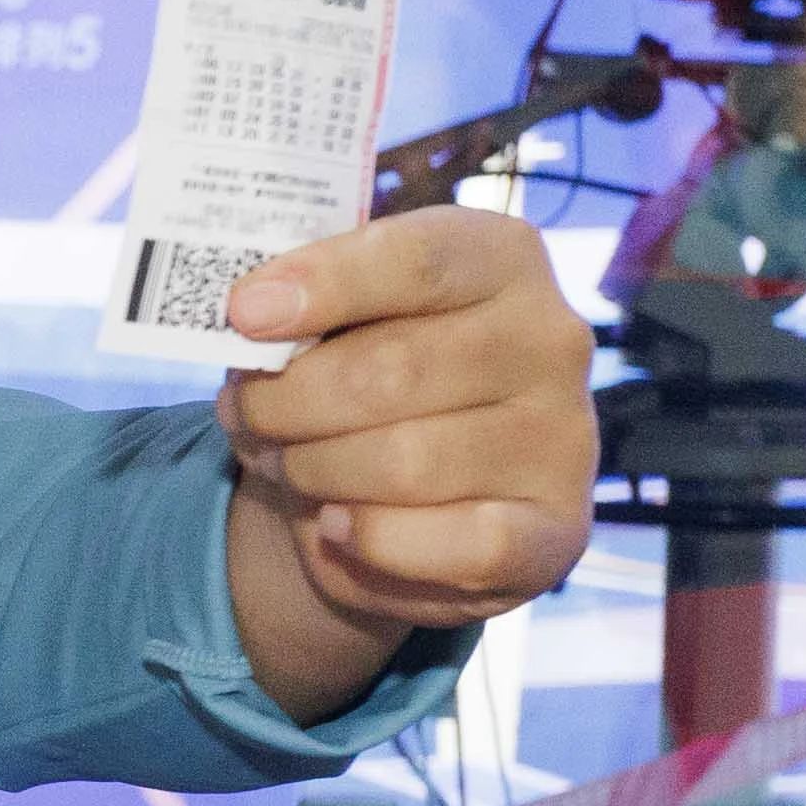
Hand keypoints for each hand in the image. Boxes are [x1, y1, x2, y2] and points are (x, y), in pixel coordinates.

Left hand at [219, 205, 597, 648]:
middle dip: (288, 401)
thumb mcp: (337, 320)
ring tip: (282, 464)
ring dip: (313, 471)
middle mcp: (550, 340)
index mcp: (503, 259)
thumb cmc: (370, 375)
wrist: (419, 490)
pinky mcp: (554, 531)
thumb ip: (307, 308)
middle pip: (393, 370)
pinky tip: (335, 526)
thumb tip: (253, 316)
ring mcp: (562, 439)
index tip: (243, 314)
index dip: (325, 283)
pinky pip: (455, 545)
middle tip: (244, 412)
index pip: (419, 260)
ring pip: (406, 462)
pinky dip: (371, 541)